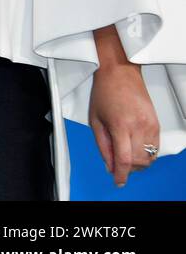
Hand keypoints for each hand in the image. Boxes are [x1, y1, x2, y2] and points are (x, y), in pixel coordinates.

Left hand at [89, 63, 158, 186]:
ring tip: (125, 155)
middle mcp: (139, 126)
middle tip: (117, 165)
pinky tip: (134, 147)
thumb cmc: (104, 91)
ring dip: (138, 162)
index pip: (124, 159)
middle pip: (138, 161)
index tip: (118, 181)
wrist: (120, 73)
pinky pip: (155, 147)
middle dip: (128, 168)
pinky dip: (145, 153)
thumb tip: (109, 164)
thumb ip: (103, 145)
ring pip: (149, 157)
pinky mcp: (157, 123)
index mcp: (120, 125)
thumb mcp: (95, 120)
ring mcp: (151, 125)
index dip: (121, 174)